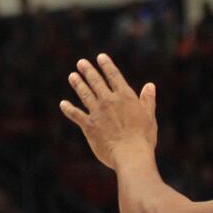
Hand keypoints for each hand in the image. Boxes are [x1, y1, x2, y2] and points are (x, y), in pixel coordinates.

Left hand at [59, 54, 157, 169]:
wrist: (131, 154)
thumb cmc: (143, 138)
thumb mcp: (149, 117)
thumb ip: (147, 100)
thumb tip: (150, 85)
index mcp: (125, 97)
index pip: (114, 76)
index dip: (106, 65)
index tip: (100, 57)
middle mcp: (109, 101)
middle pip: (96, 81)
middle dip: (88, 71)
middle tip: (81, 62)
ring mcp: (97, 112)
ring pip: (84, 94)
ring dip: (78, 84)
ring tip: (72, 76)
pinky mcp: (89, 126)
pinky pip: (76, 115)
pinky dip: (68, 109)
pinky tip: (62, 104)